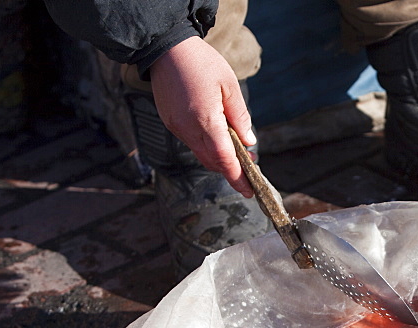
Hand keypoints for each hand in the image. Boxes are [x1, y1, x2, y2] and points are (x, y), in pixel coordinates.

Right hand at [148, 36, 255, 196]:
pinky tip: (218, 137)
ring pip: (200, 154)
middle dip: (231, 169)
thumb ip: (240, 117)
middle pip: (212, 161)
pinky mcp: (170, 122)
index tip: (249, 190)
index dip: (237, 177)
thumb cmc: (201, 63)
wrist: (165, 47)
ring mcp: (176, 127)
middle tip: (251, 166)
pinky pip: (191, 142)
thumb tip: (249, 142)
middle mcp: (187, 128)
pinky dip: (206, 146)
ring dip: (219, 158)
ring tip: (238, 151)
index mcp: (205, 120)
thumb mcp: (229, 87)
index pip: (224, 159)